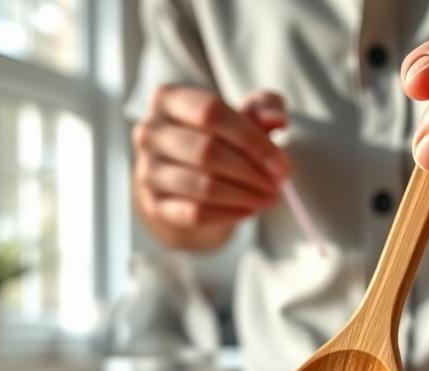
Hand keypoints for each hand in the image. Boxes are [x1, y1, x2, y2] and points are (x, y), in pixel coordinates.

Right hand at [133, 86, 288, 237]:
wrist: (186, 179)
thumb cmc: (216, 139)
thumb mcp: (242, 116)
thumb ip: (263, 108)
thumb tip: (276, 118)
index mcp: (168, 99)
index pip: (211, 112)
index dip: (251, 138)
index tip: (280, 163)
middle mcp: (150, 132)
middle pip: (206, 151)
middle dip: (250, 172)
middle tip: (277, 185)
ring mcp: (148, 170)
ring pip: (202, 186)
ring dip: (243, 196)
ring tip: (268, 198)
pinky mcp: (154, 204)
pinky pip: (194, 213)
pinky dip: (228, 214)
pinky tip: (248, 210)